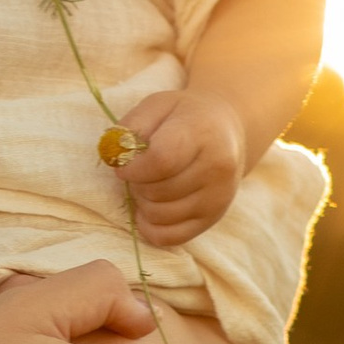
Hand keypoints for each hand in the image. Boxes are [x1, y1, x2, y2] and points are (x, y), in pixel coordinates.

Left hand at [108, 86, 247, 242]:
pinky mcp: (212, 219)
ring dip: (143, 204)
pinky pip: (169, 237)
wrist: (226, 130)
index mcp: (202, 134)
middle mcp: (217, 168)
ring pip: (160, 216)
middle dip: (137, 183)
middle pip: (158, 191)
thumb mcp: (157, 105)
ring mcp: (218, 197)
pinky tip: (150, 208)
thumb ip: (132, 127)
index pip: (161, 160)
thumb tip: (116, 157)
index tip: (124, 165)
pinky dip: (150, 227)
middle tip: (139, 172)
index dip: (132, 167)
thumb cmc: (184, 117)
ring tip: (148, 185)